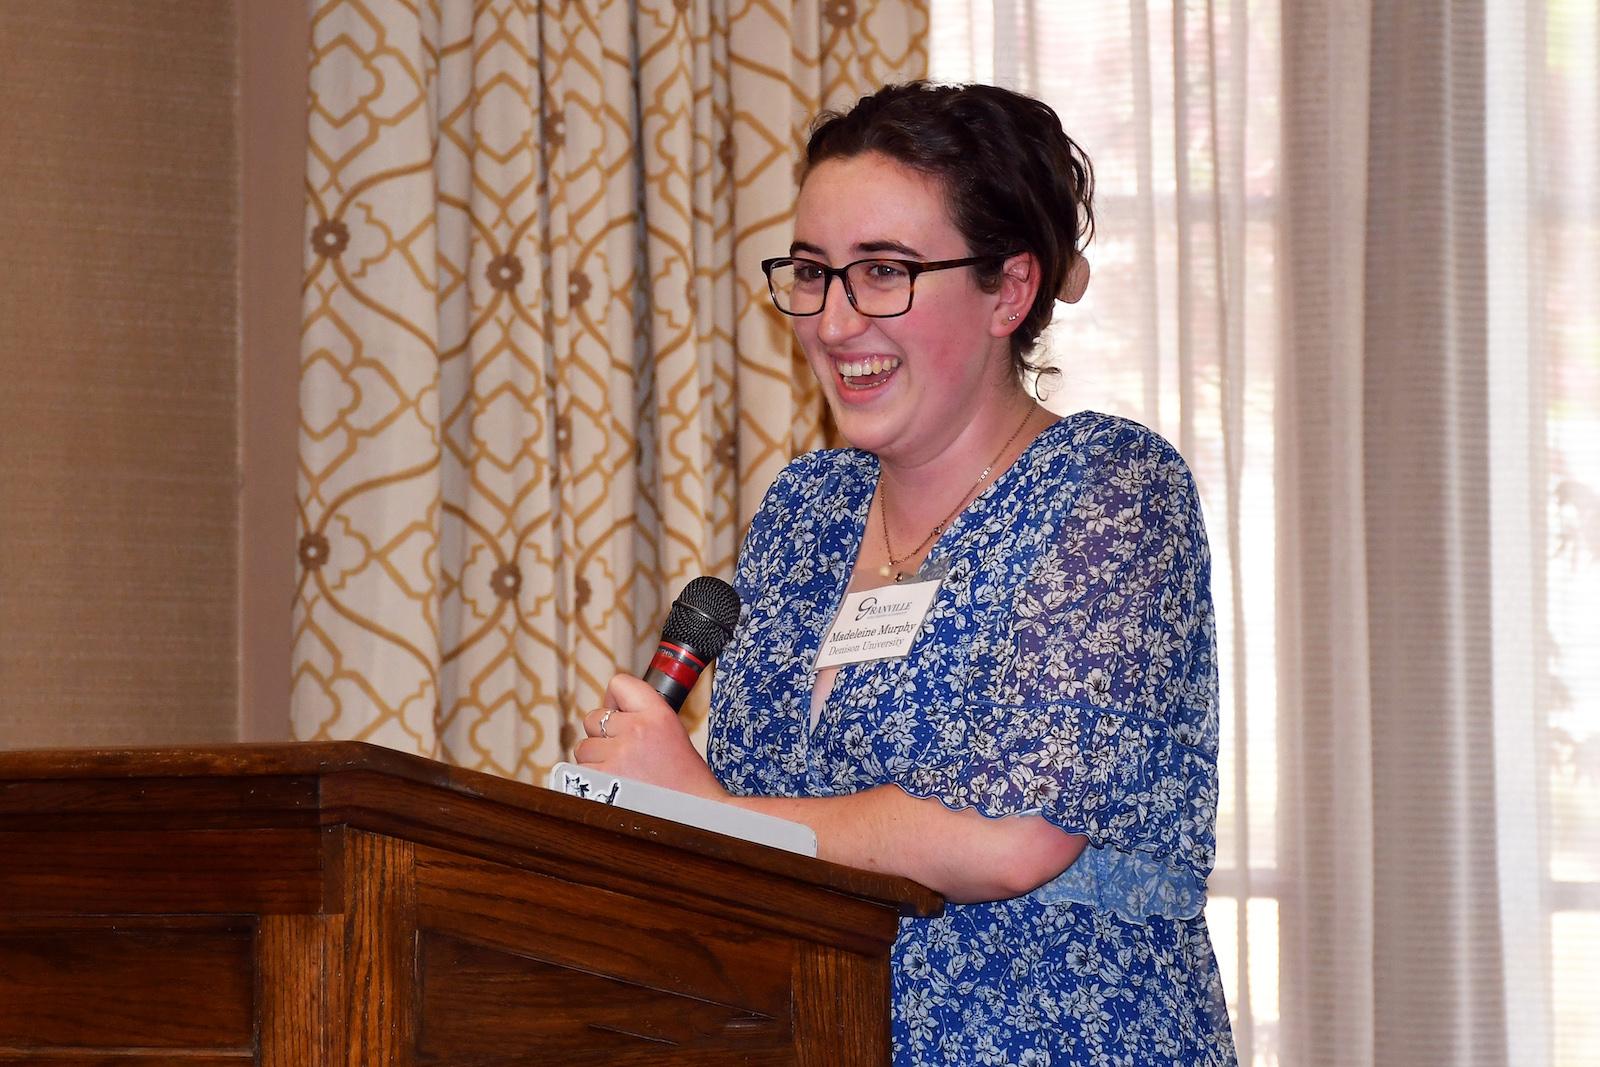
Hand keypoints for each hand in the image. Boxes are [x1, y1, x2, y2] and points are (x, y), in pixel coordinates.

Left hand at [575, 674, 728, 801]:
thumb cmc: (685, 780)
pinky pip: (579, 771)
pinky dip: (591, 781)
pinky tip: (614, 788)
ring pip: (582, 747)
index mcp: (658, 713)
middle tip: (625, 754)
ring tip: (623, 775)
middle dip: (603, 735)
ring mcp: (618, 756)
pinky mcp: (602, 781)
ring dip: (596, 760)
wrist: (698, 817)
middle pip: (593, 718)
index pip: (619, 684)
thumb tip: (605, 713)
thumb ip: (642, 717)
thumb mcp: (672, 733)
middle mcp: (637, 729)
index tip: (621, 715)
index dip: (614, 701)